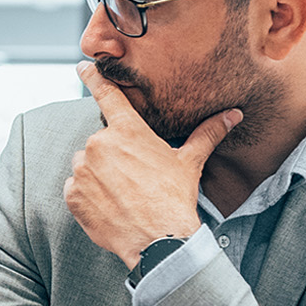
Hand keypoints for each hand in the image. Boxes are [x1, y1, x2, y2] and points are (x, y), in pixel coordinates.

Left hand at [65, 61, 239, 268]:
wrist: (158, 240)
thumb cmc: (174, 198)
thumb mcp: (190, 162)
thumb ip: (207, 133)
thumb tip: (233, 114)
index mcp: (127, 131)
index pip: (106, 94)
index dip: (93, 77)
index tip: (83, 65)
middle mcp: (98, 144)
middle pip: (101, 141)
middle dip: (114, 155)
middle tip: (134, 177)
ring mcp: (82, 170)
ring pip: (86, 164)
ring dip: (99, 174)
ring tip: (123, 193)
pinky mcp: (72, 194)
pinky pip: (76, 188)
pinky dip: (88, 195)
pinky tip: (109, 205)